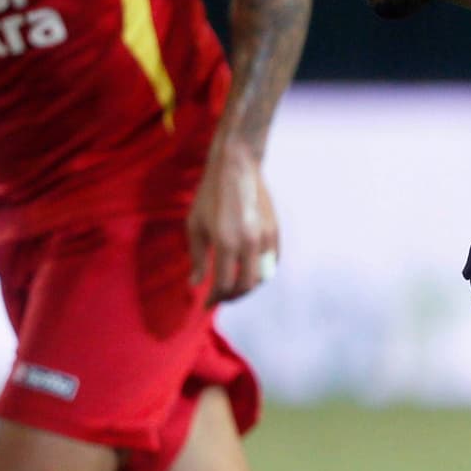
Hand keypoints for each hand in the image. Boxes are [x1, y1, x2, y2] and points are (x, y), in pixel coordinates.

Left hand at [188, 137, 278, 304]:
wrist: (236, 167)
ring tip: (233, 288)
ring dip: (247, 288)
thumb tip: (195, 284)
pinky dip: (261, 274)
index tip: (205, 304)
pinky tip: (248, 273)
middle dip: (231, 297)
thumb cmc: (210, 196)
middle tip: (219, 298)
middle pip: (245, 285)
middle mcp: (249, 243)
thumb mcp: (195, 226)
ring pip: (262, 277)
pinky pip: (272, 263)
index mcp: (226, 242)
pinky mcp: (275, 232)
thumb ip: (197, 258)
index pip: (223, 284)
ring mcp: (266, 238)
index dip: (214, 298)